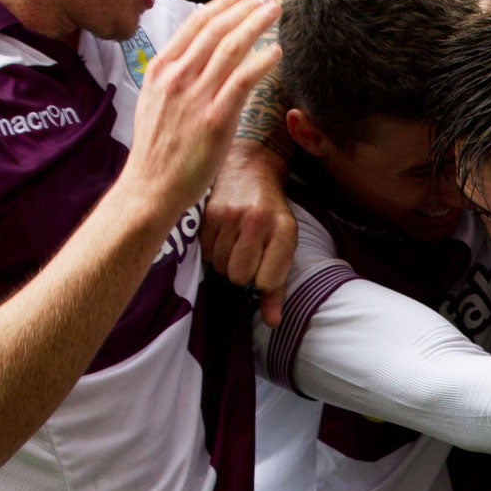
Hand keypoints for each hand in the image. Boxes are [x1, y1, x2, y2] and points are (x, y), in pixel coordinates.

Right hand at [122, 0, 282, 226]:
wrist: (150, 187)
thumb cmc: (156, 149)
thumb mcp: (153, 101)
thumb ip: (173, 76)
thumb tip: (196, 55)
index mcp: (160, 69)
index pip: (195, 24)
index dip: (223, 4)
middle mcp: (176, 77)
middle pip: (216, 29)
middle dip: (246, 8)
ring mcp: (195, 97)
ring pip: (231, 48)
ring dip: (257, 24)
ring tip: (276, 13)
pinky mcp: (214, 119)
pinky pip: (242, 80)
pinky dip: (261, 61)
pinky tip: (276, 51)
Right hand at [206, 144, 296, 324]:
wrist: (249, 168)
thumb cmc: (271, 214)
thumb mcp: (284, 244)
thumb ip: (278, 285)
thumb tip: (272, 322)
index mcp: (284, 230)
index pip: (267, 282)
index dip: (263, 281)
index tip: (264, 270)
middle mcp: (258, 221)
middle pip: (239, 277)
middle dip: (242, 273)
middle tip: (248, 255)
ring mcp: (231, 216)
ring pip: (221, 267)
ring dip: (227, 262)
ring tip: (235, 243)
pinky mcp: (208, 213)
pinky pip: (206, 253)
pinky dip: (213, 251)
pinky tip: (222, 235)